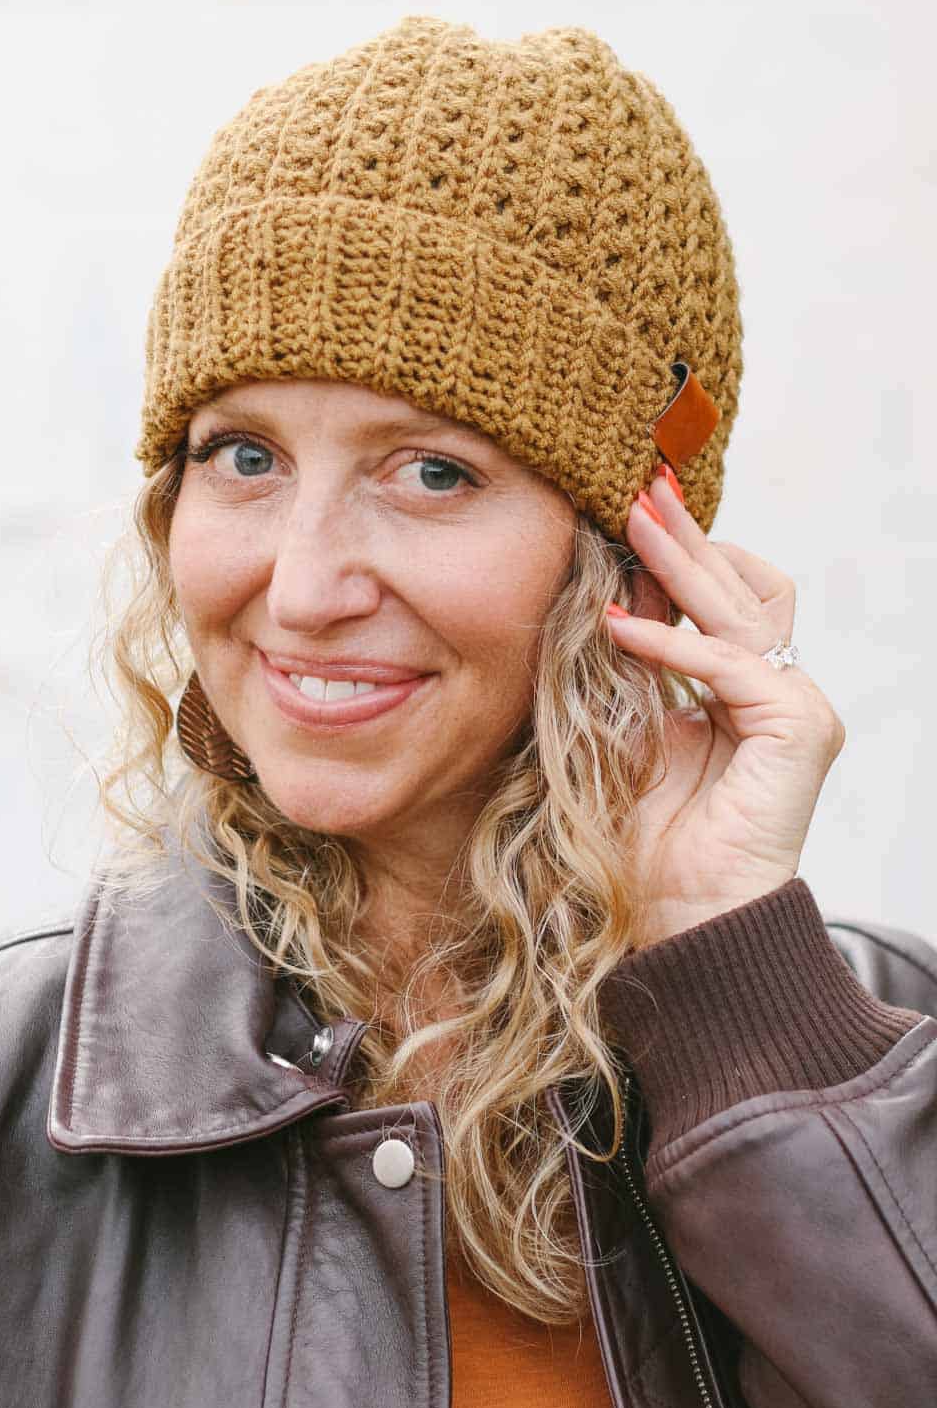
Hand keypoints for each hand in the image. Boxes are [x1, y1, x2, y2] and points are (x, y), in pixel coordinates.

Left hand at [605, 466, 845, 949]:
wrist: (684, 920)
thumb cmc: (648, 842)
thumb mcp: (630, 730)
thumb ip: (633, 668)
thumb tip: (607, 599)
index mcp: (745, 691)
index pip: (725, 601)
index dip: (684, 556)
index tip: (633, 510)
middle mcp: (781, 690)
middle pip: (743, 588)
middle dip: (686, 537)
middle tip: (640, 486)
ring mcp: (797, 706)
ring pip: (742, 609)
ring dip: (682, 563)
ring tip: (631, 522)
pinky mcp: (799, 727)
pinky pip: (727, 663)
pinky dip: (667, 643)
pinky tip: (614, 629)